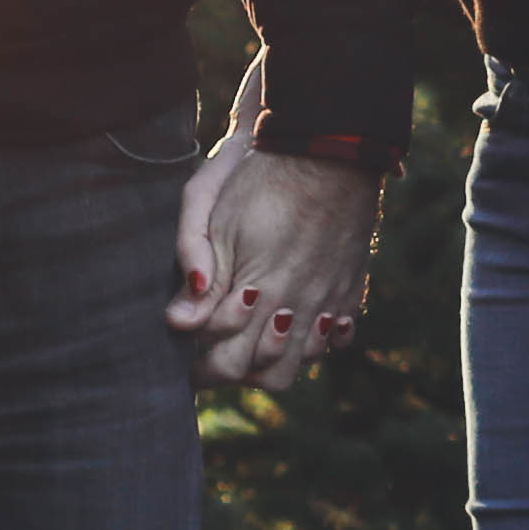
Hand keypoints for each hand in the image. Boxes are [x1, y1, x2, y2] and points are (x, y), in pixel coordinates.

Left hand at [171, 125, 377, 391]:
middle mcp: (298, 308)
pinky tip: (298, 324)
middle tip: (214, 360)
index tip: (186, 363)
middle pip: (267, 376)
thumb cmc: (259, 183)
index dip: (201, 368)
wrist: (326, 153)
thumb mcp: (214, 220)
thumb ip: (197, 272)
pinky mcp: (351, 288)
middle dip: (236, 374)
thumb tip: (177, 324)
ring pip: (303, 363)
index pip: (227, 363)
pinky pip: (338, 338)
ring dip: (275, 362)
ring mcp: (330, 301)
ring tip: (253, 343)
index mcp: (261, 295)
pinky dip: (316, 342)